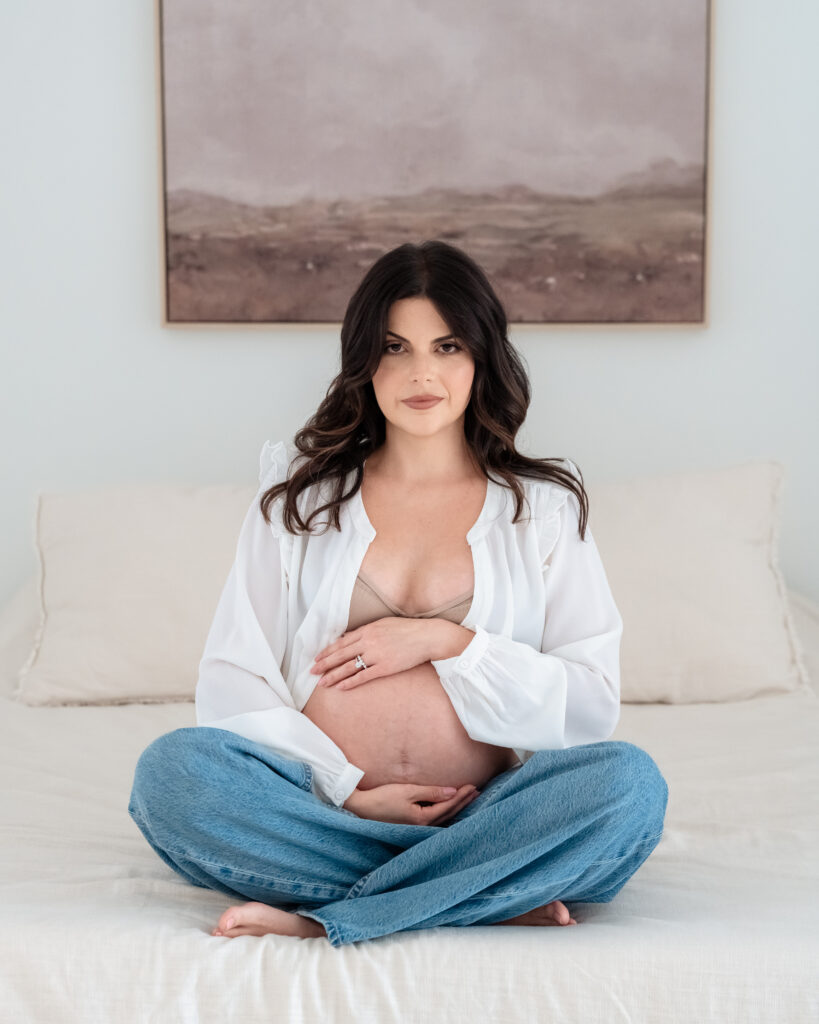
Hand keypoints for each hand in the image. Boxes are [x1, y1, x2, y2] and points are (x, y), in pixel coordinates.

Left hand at [311, 617, 441, 690]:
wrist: (427, 637)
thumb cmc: (407, 629)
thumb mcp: (384, 624)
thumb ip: (366, 631)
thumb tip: (349, 637)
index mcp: (368, 630)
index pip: (342, 642)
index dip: (328, 651)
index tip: (317, 658)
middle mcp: (369, 642)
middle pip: (341, 655)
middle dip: (325, 664)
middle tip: (312, 672)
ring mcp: (377, 655)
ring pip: (349, 667)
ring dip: (333, 675)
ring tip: (322, 683)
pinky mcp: (385, 668)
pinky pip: (363, 676)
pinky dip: (350, 682)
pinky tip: (340, 687)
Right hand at [343, 782, 479, 825]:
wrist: (360, 809)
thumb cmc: (382, 799)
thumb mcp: (407, 791)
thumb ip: (431, 792)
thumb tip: (452, 792)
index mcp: (422, 819)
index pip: (448, 806)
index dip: (461, 796)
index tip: (472, 786)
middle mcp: (421, 827)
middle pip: (448, 814)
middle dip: (463, 802)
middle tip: (476, 792)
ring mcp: (415, 828)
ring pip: (442, 818)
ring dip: (456, 808)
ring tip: (467, 799)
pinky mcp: (410, 826)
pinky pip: (434, 820)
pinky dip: (445, 813)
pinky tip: (447, 809)